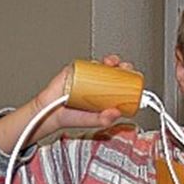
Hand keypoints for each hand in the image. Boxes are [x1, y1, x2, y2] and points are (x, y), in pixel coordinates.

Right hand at [0, 55, 135, 151]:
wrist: (49, 113)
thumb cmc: (70, 117)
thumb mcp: (91, 121)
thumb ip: (103, 119)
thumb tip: (116, 113)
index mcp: (105, 96)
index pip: (121, 86)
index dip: (129, 81)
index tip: (134, 80)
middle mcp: (97, 85)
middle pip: (114, 73)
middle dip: (122, 68)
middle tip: (126, 68)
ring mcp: (86, 77)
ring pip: (102, 66)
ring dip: (110, 61)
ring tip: (113, 63)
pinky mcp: (74, 71)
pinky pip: (86, 64)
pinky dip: (93, 62)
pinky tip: (98, 63)